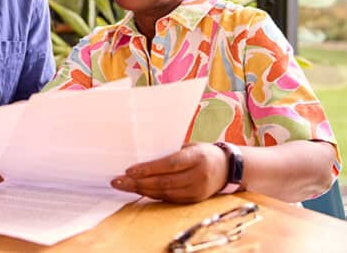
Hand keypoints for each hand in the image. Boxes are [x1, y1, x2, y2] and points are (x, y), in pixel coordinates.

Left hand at [111, 143, 228, 202]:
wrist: (228, 168)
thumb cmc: (202, 152)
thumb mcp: (189, 146)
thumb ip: (170, 152)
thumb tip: (141, 156)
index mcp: (197, 157)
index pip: (169, 164)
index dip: (148, 168)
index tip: (128, 170)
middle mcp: (199, 175)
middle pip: (164, 182)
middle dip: (138, 183)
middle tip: (118, 181)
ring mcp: (198, 190)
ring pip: (165, 193)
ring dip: (142, 190)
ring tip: (123, 186)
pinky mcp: (195, 200)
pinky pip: (170, 199)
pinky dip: (153, 195)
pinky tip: (139, 191)